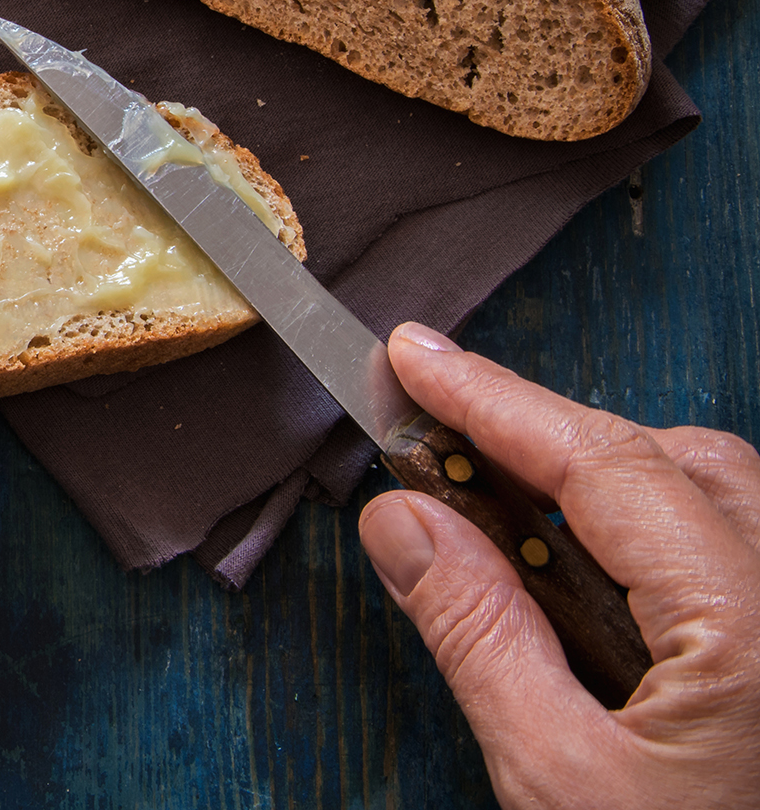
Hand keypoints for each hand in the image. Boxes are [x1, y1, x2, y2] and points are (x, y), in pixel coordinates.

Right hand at [360, 322, 759, 809]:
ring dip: (597, 482)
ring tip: (494, 505)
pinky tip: (579, 574)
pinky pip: (733, 549)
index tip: (409, 358)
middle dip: (545, 434)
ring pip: (712, 494)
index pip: (605, 465)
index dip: (494, 399)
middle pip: (672, 459)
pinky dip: (644, 534)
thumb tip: (401, 518)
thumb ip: (480, 636)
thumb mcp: (559, 784)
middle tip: (430, 434)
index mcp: (756, 628)